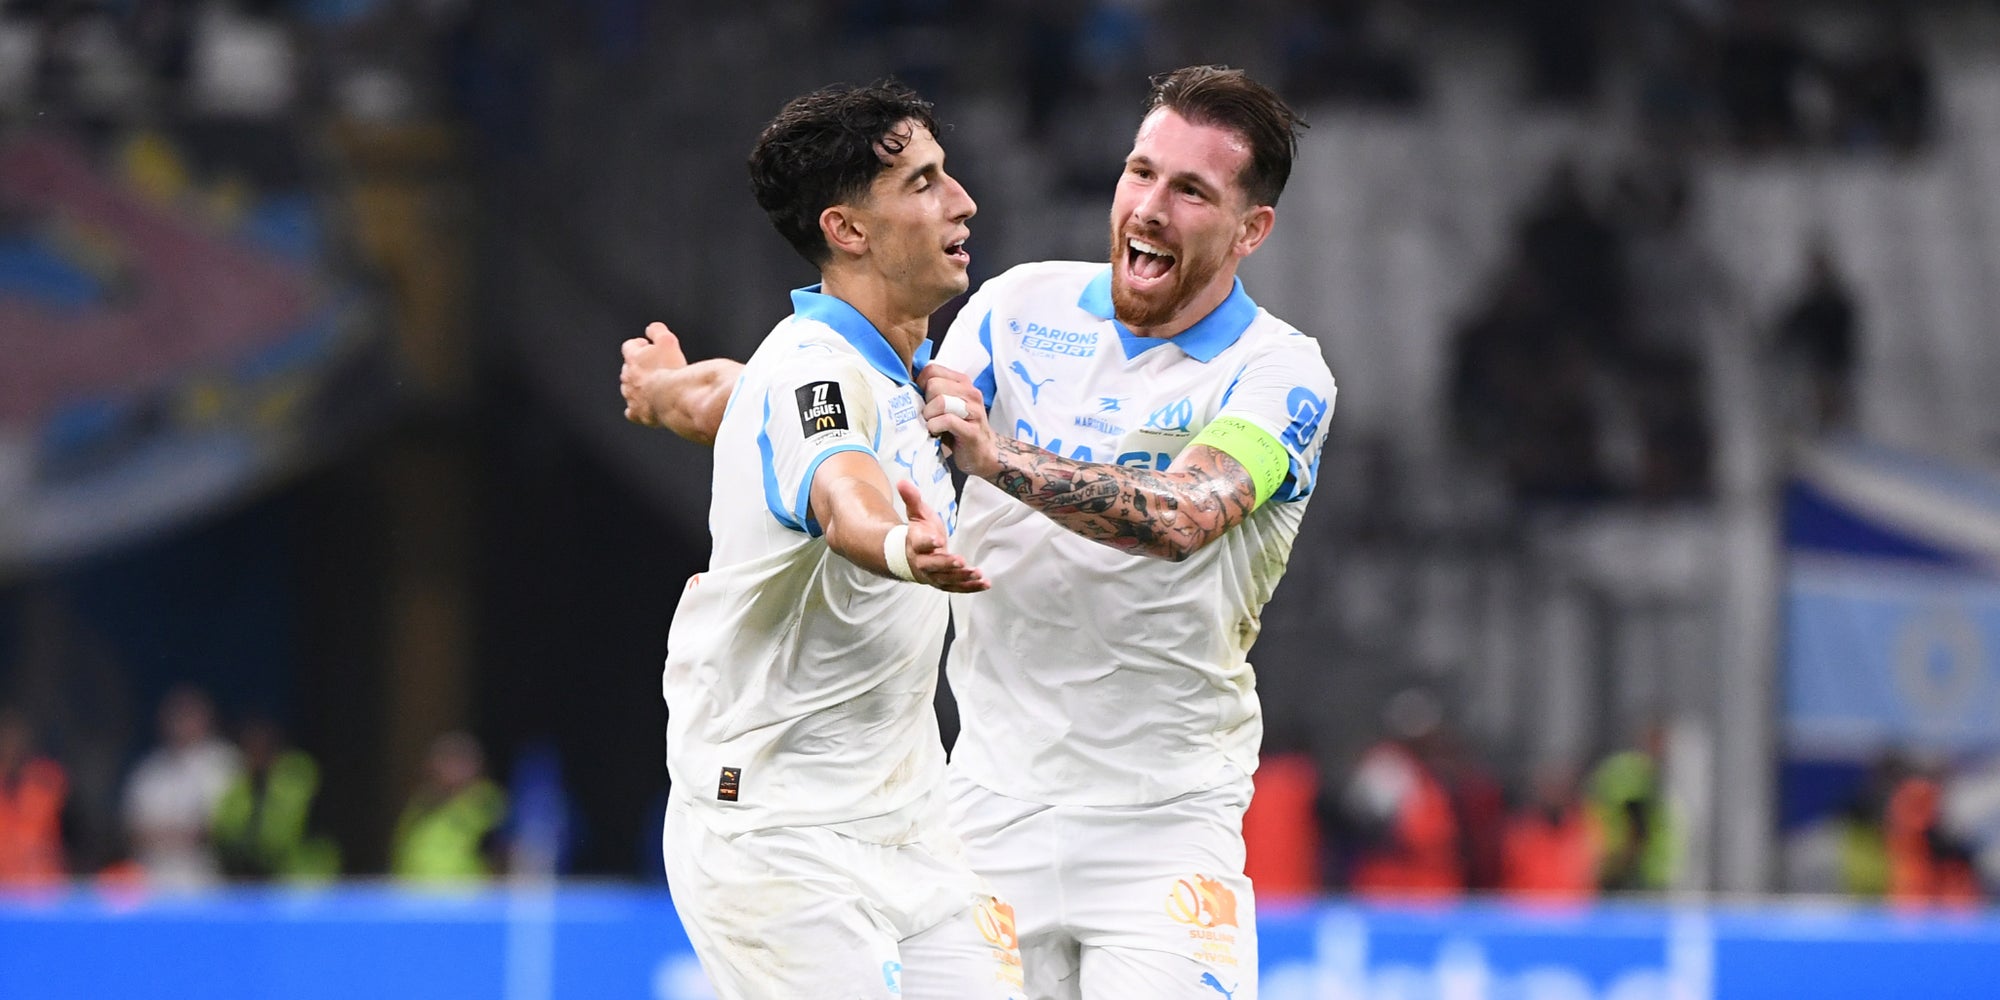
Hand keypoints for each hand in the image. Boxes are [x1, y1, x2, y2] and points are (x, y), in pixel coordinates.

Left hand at [621, 322, 688, 426]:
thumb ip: (658, 331)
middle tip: (654, 368)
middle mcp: (627, 377)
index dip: (638, 345)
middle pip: (627, 369)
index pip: (629, 347)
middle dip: (638, 368)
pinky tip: (645, 409)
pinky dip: (637, 409)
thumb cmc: (670, 368)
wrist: (671, 397)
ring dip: (638, 388)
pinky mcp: (636, 413)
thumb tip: (651, 328)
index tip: (647, 346)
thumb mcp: (667, 341)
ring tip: (654, 389)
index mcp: (633, 358)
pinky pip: (632, 412)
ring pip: (629, 390)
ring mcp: (630, 396)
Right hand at [897, 480, 986, 592]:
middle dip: (947, 564)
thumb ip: (912, 498)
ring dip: (962, 578)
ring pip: (947, 579)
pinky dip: (971, 587)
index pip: (919, 544)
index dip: (927, 542)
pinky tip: (986, 583)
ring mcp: (933, 576)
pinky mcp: (944, 583)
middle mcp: (922, 563)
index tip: (937, 539)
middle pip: (933, 566)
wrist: (911, 557)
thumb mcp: (916, 513)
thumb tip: (902, 481)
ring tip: (977, 574)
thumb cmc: (918, 532)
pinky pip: (957, 588)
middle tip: (961, 561)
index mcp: (915, 544)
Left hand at [917, 364, 998, 478]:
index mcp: (962, 382)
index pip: (932, 369)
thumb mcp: (943, 405)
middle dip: (925, 402)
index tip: (921, 400)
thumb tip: (904, 381)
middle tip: (928, 416)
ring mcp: (974, 411)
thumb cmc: (956, 429)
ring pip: (940, 400)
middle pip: (933, 385)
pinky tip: (935, 432)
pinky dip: (935, 427)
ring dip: (929, 415)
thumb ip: (930, 391)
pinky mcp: (972, 430)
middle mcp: (970, 392)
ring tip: (931, 424)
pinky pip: (947, 420)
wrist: (981, 454)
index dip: (920, 385)